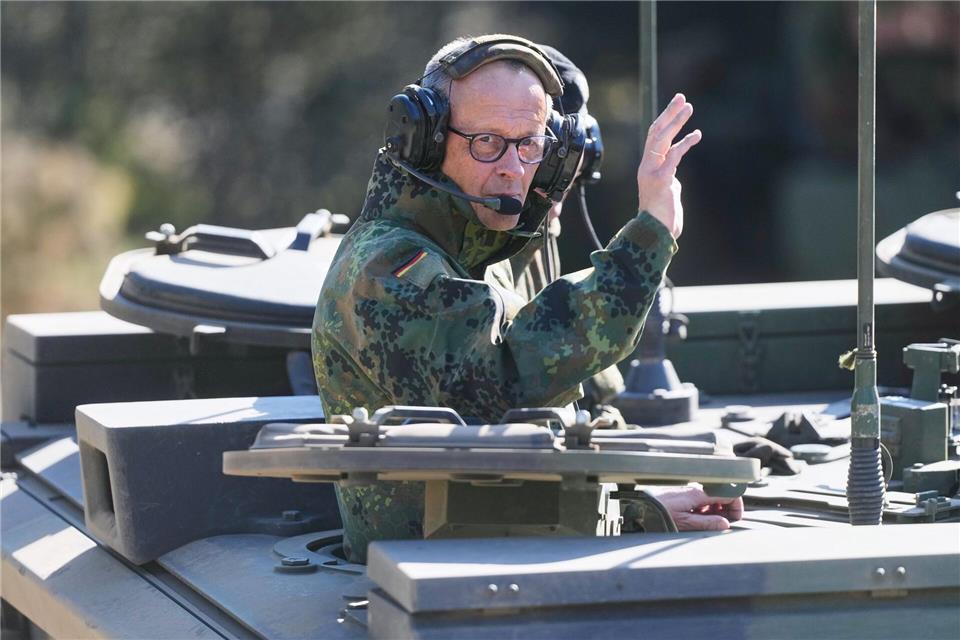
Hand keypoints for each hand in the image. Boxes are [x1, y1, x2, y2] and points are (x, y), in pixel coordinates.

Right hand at [637, 93, 701, 238]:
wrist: (656, 232)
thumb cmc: (662, 215)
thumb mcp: (667, 189)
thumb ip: (668, 177)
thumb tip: (674, 174)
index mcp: (647, 166)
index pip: (654, 137)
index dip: (665, 119)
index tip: (677, 105)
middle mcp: (647, 166)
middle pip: (656, 132)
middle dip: (669, 113)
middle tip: (681, 97)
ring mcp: (652, 172)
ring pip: (661, 139)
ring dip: (676, 121)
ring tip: (688, 107)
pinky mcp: (661, 179)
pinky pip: (673, 156)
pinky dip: (685, 143)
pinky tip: (696, 135)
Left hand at [647, 484, 743, 530]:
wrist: (639, 506)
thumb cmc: (658, 513)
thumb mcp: (684, 523)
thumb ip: (706, 523)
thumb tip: (725, 524)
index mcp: (698, 494)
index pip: (728, 493)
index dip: (736, 507)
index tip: (735, 519)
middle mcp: (695, 489)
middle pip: (722, 495)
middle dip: (727, 510)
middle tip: (723, 524)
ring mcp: (689, 492)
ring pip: (712, 499)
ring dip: (716, 511)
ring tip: (709, 524)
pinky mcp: (683, 496)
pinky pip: (701, 501)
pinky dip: (705, 510)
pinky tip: (698, 519)